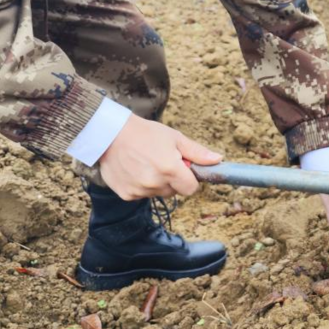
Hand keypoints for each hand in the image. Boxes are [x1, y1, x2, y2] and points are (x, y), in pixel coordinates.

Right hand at [99, 114, 222, 200]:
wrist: (110, 134)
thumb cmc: (145, 133)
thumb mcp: (174, 138)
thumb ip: (197, 152)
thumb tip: (218, 160)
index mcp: (170, 169)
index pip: (191, 189)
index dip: (190, 180)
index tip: (183, 169)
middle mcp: (154, 183)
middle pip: (174, 192)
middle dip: (172, 180)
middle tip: (161, 161)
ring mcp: (139, 191)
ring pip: (158, 193)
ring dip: (156, 183)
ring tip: (145, 163)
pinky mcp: (126, 195)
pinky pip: (142, 195)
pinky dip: (141, 185)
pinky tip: (134, 169)